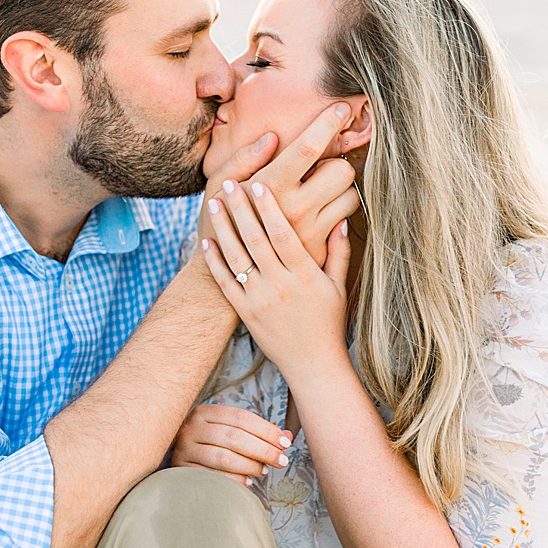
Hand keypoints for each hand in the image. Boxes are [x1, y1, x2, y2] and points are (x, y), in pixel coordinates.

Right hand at [170, 403, 292, 486]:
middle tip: (281, 461)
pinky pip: (213, 477)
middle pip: (235, 437)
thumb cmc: (211, 444)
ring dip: (250, 466)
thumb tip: (287, 437)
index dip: (267, 430)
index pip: (242, 417)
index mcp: (205, 412)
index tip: (285, 444)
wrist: (174, 460)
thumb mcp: (231, 431)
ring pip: (224, 457)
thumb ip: (258, 432)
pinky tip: (247, 483)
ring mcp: (183, 449)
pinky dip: (234, 481)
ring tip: (264, 471)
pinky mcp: (181, 471)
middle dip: (263, 450)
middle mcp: (191, 427)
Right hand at [198, 103, 361, 265]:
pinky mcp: (321, 247)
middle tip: (319, 169)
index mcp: (270, 186)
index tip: (342, 108)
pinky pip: (348, 218)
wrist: (231, 278)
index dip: (328, 123)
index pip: (308, 147)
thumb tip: (273, 138)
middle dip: (336, 163)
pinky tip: (322, 211)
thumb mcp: (218, 186)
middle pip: (341, 169)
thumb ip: (243, 158)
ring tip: (318, 193)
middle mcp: (294, 207)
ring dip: (340, 189)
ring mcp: (310, 230)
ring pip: (351, 195)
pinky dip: (341, 210)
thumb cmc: (220, 222)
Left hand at [200, 174, 355, 384]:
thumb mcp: (339, 286)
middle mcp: (280, 285)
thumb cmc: (329, 322)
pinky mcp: (245, 312)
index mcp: (305, 275)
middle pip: (256, 239)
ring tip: (213, 203)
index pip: (284, 234)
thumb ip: (339, 252)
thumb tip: (341, 220)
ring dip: (222, 228)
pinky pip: (225, 282)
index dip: (269, 208)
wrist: (313, 363)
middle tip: (229, 184)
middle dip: (240, 209)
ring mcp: (260, 299)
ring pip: (236, 256)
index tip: (260, 184)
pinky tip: (206, 241)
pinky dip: (214, 261)